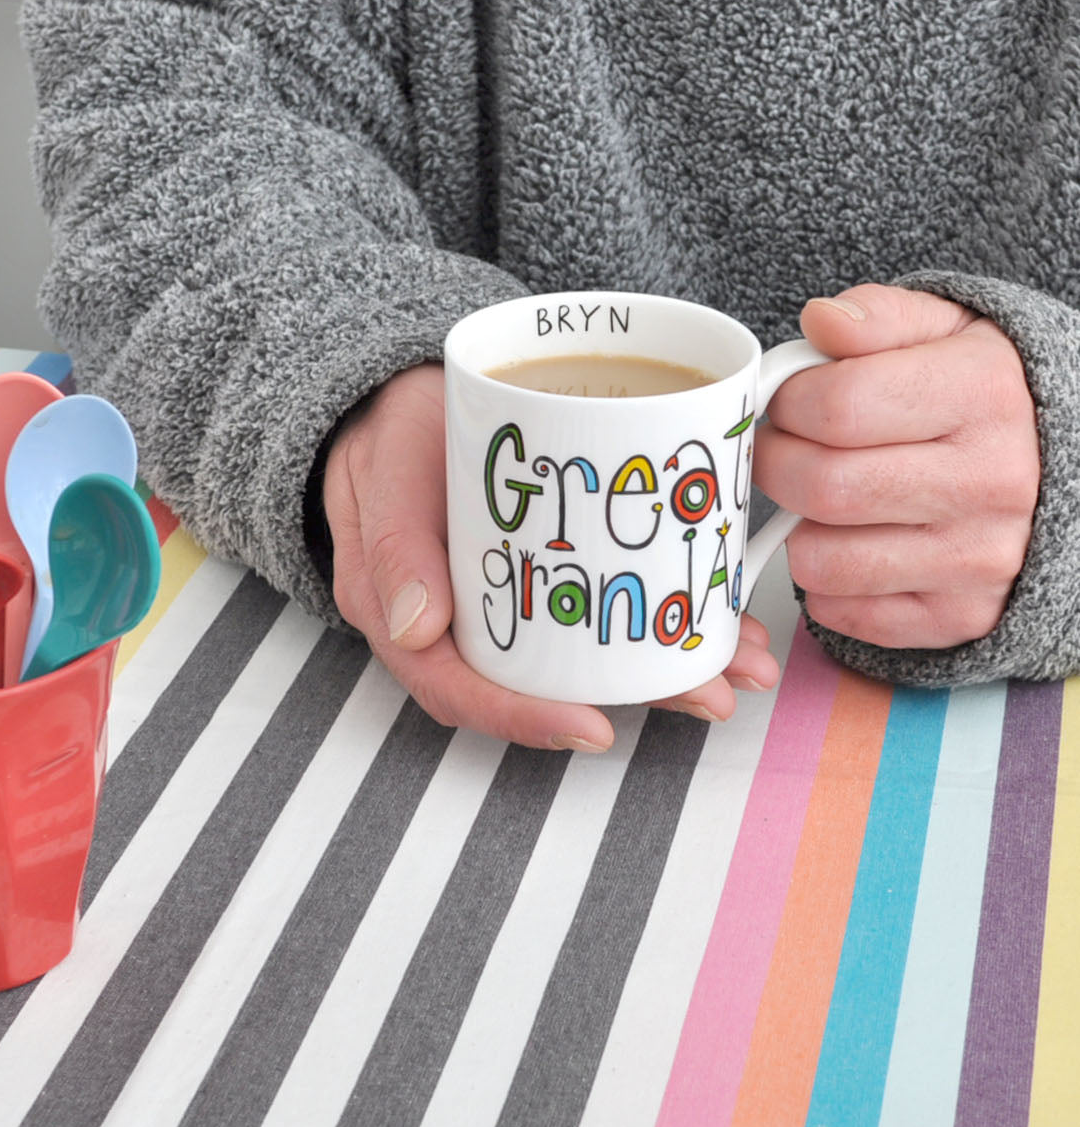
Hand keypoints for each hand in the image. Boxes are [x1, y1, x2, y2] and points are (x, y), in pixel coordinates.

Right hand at [323, 364, 779, 748]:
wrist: (410, 401)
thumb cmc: (391, 440)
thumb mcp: (385, 476)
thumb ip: (394, 547)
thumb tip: (415, 628)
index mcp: (416, 624)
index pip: (464, 689)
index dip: (527, 717)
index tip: (593, 726)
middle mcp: (470, 625)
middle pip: (549, 681)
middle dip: (638, 695)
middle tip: (710, 693)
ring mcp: (517, 598)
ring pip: (592, 648)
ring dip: (670, 661)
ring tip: (742, 658)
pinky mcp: (554, 566)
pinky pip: (606, 599)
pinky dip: (665, 608)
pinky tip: (719, 604)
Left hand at [754, 284, 1039, 647]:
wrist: (1066, 467)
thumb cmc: (985, 395)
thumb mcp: (947, 330)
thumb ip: (878, 317)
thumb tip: (821, 321)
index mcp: (983, 396)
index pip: (839, 406)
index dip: (787, 403)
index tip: (786, 402)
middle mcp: (990, 483)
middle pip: (823, 486)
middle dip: (775, 465)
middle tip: (780, 450)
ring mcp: (980, 559)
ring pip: (822, 560)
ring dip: (798, 529)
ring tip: (821, 497)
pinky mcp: (962, 616)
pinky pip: (844, 613)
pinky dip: (826, 584)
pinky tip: (851, 543)